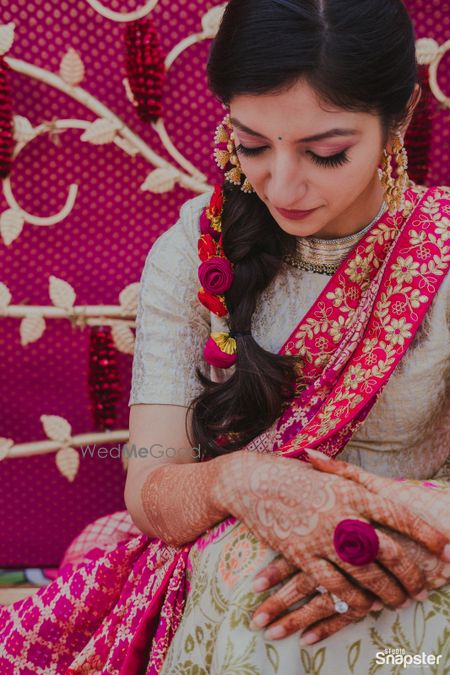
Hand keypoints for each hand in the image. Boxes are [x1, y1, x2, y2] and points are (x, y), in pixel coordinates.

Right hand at [211, 450, 449, 635]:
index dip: (424, 533)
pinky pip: (334, 584)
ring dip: (386, 592)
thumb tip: (381, 495)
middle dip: (410, 573)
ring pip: (364, 573)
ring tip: (398, 602)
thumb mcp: (327, 473)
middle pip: (386, 551)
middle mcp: (341, 515)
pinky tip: (364, 606)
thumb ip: (355, 483)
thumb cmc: (292, 474)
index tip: (445, 548)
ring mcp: (321, 537)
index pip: (398, 514)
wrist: (252, 481)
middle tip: (423, 587)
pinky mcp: (302, 554)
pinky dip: (353, 598)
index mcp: (351, 492)